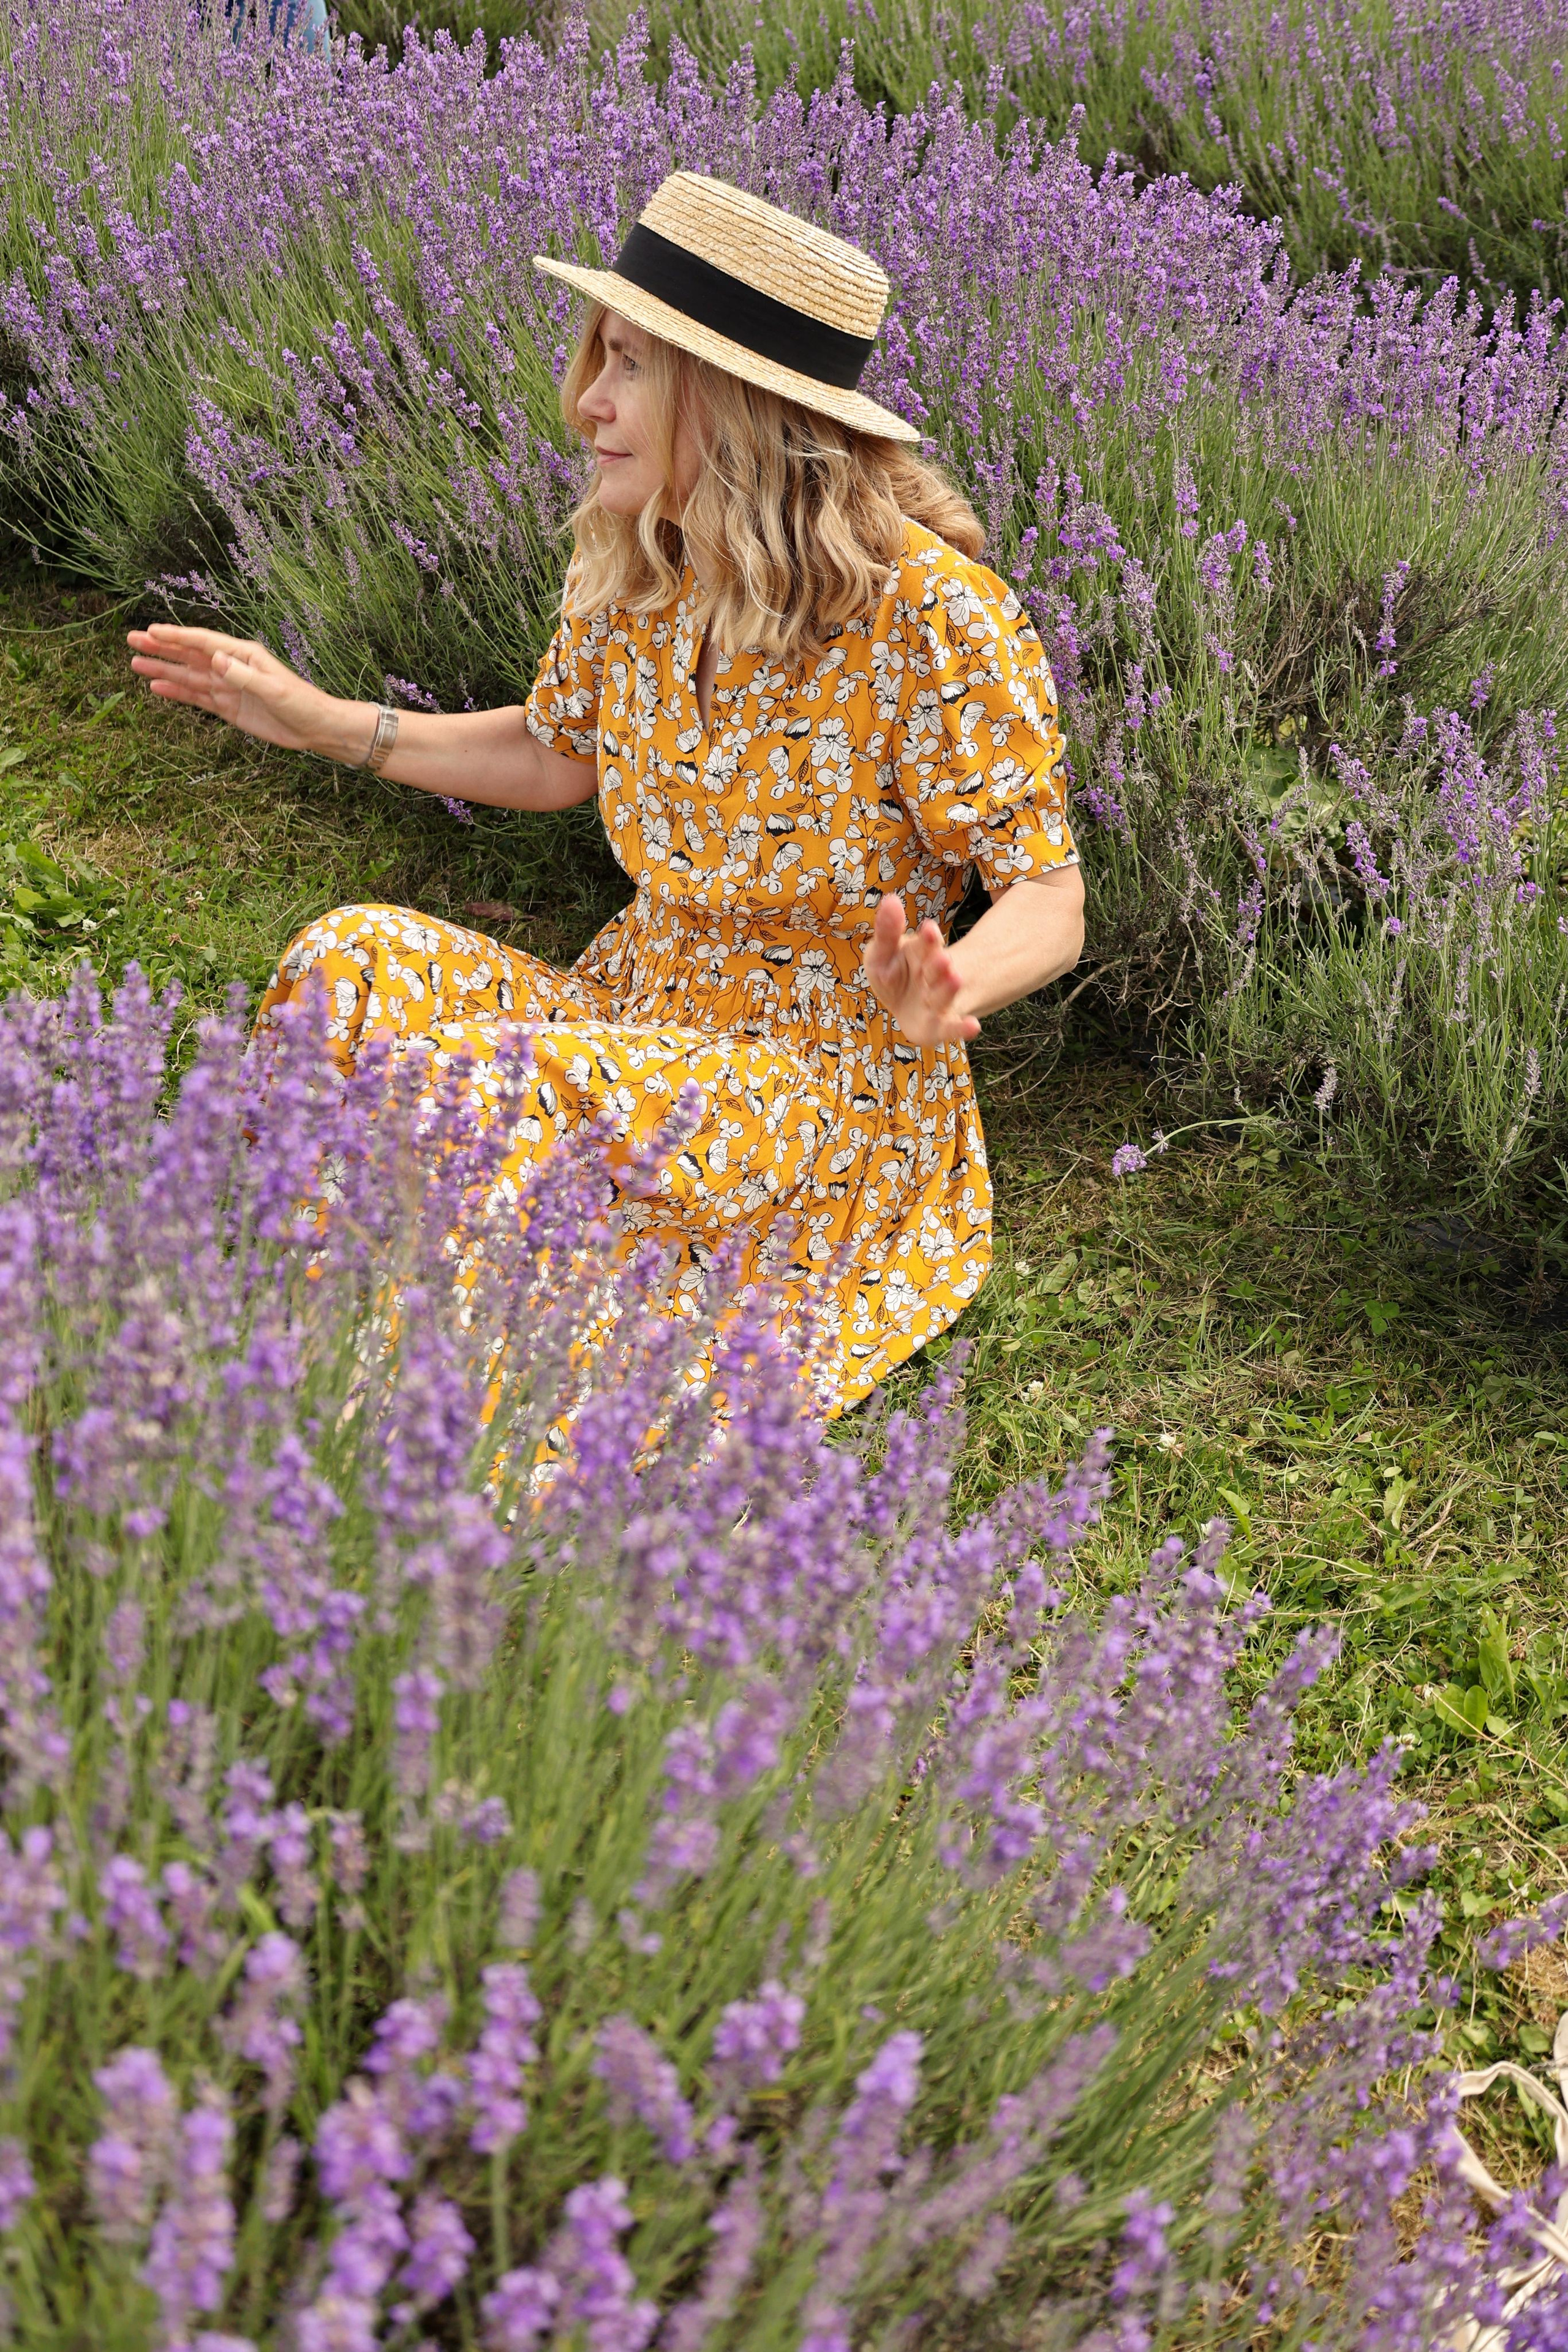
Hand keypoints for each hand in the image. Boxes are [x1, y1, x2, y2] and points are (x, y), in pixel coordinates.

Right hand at [127, 624, 351, 756]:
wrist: (315, 728)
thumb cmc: (301, 703)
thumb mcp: (274, 689)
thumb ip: (243, 675)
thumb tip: (215, 659)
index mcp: (243, 655)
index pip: (203, 642)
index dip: (176, 636)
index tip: (151, 631)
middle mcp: (231, 667)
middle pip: (189, 655)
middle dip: (161, 647)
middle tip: (132, 639)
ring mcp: (227, 687)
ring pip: (188, 676)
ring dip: (163, 669)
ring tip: (135, 663)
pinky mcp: (228, 707)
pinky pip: (197, 698)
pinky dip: (177, 693)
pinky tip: (157, 688)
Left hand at [862, 892, 979, 1046]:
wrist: (904, 1005)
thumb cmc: (894, 974)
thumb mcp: (882, 953)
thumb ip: (887, 931)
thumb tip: (890, 899)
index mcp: (922, 953)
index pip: (926, 943)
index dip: (927, 938)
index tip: (928, 929)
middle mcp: (934, 975)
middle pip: (937, 968)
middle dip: (939, 964)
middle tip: (942, 959)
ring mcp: (938, 1001)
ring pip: (943, 995)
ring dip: (948, 988)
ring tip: (955, 980)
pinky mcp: (939, 1026)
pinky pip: (951, 1029)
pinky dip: (962, 1028)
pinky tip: (974, 1026)